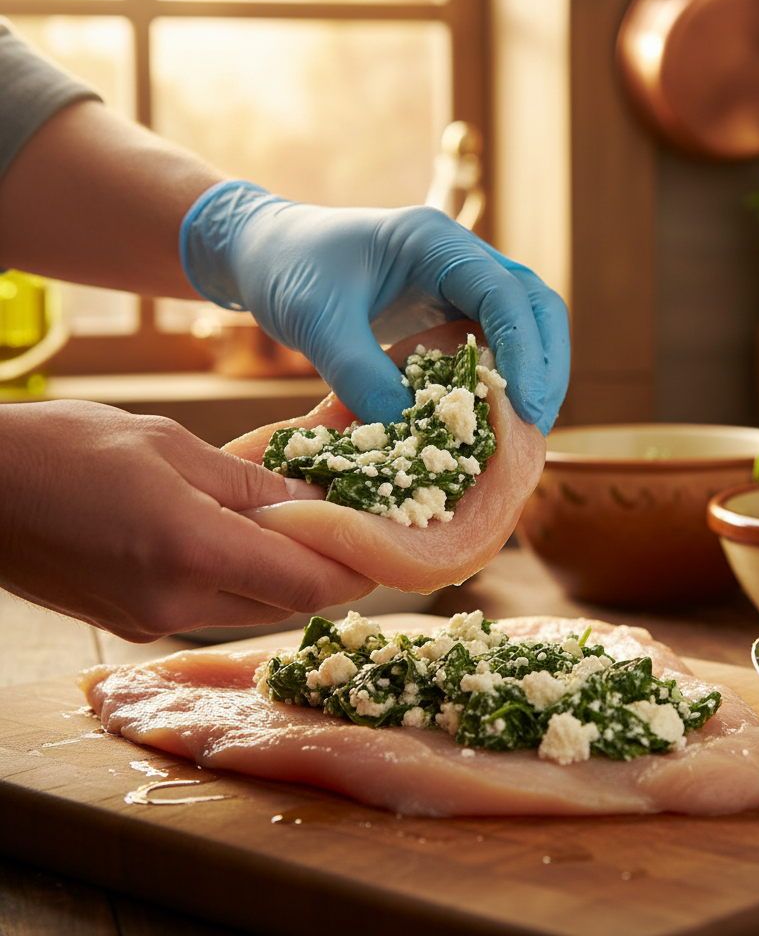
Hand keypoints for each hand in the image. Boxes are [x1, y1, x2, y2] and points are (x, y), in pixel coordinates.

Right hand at [0, 401, 373, 640]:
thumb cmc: (65, 449)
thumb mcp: (170, 444)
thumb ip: (248, 480)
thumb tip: (307, 495)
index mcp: (194, 551)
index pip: (308, 582)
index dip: (358, 568)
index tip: (387, 544)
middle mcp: (177, 602)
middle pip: (286, 600)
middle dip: (326, 569)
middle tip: (352, 527)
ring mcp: (150, 620)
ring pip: (250, 605)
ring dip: (283, 574)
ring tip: (300, 524)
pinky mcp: (130, 621)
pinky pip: (210, 604)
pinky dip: (238, 578)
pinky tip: (239, 538)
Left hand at [180, 181, 569, 432]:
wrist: (264, 252)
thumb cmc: (286, 270)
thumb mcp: (315, 321)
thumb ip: (359, 373)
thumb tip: (409, 429)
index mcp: (432, 241)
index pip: (504, 292)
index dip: (524, 350)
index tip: (524, 407)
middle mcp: (458, 255)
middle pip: (535, 302)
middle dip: (546, 362)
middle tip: (537, 423)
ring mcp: (457, 280)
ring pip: (523, 321)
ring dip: (533, 370)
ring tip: (525, 427)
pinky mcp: (448, 306)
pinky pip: (493, 338)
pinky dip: (503, 375)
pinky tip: (492, 414)